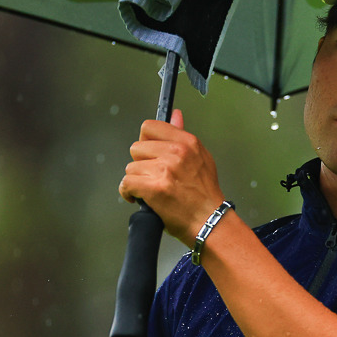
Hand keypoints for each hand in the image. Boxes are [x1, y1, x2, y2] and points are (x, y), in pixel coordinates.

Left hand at [119, 109, 226, 245]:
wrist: (210, 222)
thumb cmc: (205, 195)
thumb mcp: (201, 158)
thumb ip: (183, 135)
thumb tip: (175, 115)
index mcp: (187, 142)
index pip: (150, 127)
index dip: (146, 141)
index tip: (150, 154)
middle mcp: (176, 153)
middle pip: (136, 148)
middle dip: (141, 164)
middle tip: (154, 176)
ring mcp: (164, 170)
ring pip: (131, 168)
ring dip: (137, 181)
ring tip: (152, 190)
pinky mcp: (154, 188)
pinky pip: (126, 183)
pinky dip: (129, 193)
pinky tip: (140, 198)